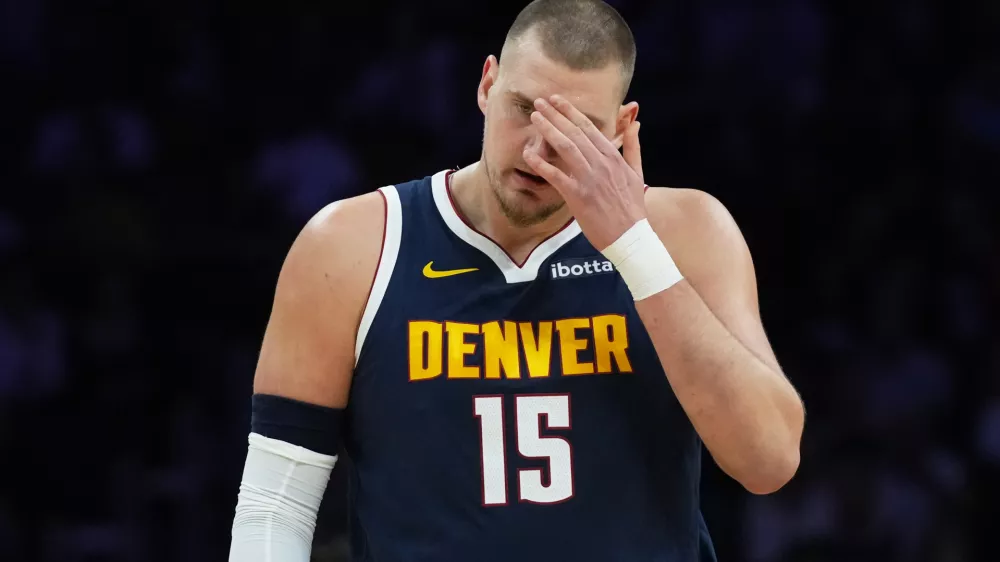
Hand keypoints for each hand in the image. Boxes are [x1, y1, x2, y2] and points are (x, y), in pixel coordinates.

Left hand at [523, 94, 645, 250]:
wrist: (631, 237)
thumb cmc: (632, 208)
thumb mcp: (636, 173)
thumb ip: (632, 146)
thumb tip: (635, 122)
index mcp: (613, 157)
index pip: (589, 128)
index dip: (571, 112)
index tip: (557, 100)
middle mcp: (601, 164)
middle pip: (575, 133)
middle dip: (556, 115)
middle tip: (539, 101)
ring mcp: (589, 180)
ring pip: (566, 148)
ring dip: (549, 130)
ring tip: (535, 117)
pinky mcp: (578, 197)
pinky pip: (557, 177)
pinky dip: (542, 164)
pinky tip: (529, 154)